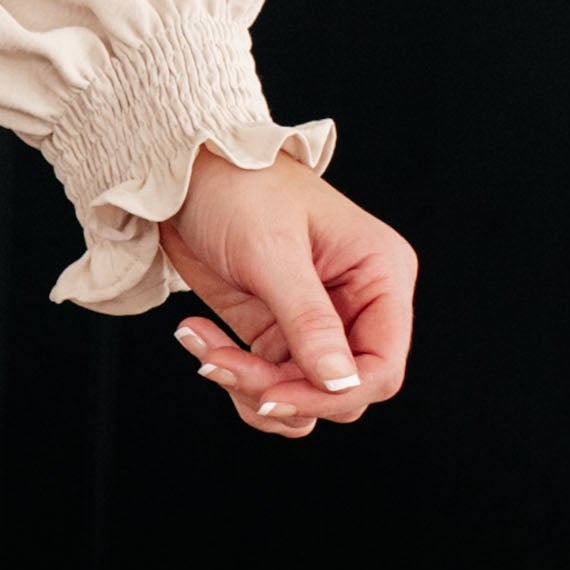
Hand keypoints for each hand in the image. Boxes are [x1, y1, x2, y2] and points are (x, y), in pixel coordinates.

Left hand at [162, 143, 414, 442]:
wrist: (186, 173)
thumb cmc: (240, 187)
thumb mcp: (273, 252)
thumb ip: (309, 320)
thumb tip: (340, 381)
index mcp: (379, 275)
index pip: (383, 365)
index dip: (336, 393)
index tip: (277, 397)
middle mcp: (356, 304)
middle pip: (341, 390)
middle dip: (283, 391)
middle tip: (225, 366)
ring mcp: (314, 323)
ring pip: (303, 397)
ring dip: (251, 390)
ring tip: (206, 353)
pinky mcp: (274, 331)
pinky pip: (266, 382)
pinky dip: (231, 375)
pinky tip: (197, 336)